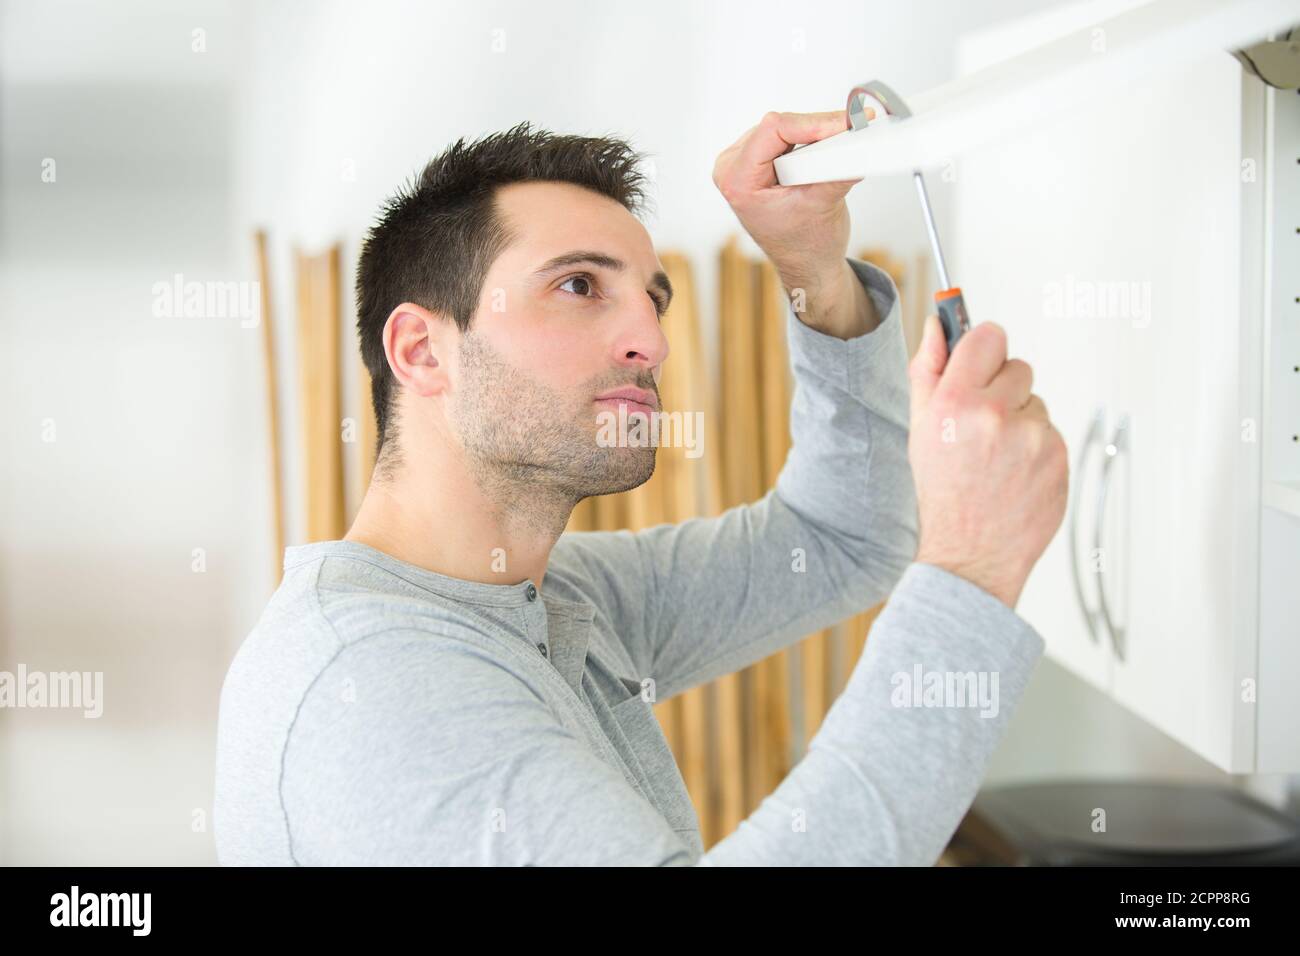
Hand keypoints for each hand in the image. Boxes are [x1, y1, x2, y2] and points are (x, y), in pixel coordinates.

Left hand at [712, 110, 864, 293]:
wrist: (807, 264)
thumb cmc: (808, 247)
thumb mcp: (825, 205)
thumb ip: (837, 171)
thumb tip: (856, 141)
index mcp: (738, 182)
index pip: (774, 129)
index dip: (814, 124)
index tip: (844, 125)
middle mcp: (732, 169)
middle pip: (779, 126)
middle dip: (816, 130)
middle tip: (847, 136)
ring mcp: (742, 164)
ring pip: (785, 128)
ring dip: (814, 136)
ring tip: (834, 153)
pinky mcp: (757, 162)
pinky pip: (786, 136)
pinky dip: (810, 141)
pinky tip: (824, 155)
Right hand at [907, 316, 1067, 608]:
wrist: (971, 555)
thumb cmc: (943, 493)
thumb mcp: (921, 428)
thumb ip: (928, 370)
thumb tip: (938, 326)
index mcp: (955, 402)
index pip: (987, 337)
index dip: (983, 348)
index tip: (980, 361)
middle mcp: (996, 415)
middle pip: (1017, 366)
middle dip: (1002, 389)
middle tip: (983, 427)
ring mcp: (1033, 436)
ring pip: (1036, 402)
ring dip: (1021, 421)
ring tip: (998, 457)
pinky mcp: (1059, 456)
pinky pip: (1051, 432)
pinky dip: (1036, 447)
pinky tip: (1016, 473)